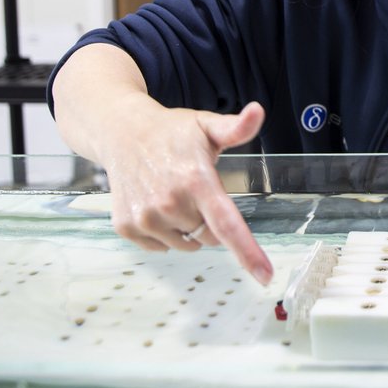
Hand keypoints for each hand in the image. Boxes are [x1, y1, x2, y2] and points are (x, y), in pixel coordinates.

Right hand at [100, 99, 273, 285]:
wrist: (121, 132)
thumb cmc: (172, 131)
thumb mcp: (207, 125)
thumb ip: (237, 127)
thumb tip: (258, 111)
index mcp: (196, 180)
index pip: (227, 224)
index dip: (248, 252)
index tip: (266, 276)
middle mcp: (170, 202)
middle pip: (209, 236)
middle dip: (210, 220)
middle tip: (196, 189)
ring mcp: (145, 217)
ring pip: (186, 243)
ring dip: (187, 226)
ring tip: (174, 192)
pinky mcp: (126, 227)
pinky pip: (160, 246)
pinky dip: (165, 232)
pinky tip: (156, 203)